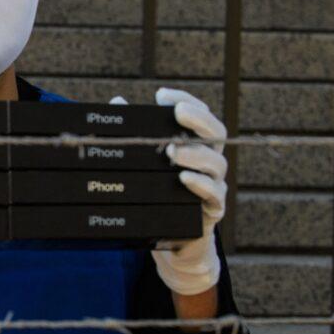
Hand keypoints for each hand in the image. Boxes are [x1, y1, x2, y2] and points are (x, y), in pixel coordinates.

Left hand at [113, 89, 226, 295]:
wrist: (174, 238)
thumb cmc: (159, 192)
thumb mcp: (146, 162)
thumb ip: (136, 133)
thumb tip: (116, 102)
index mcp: (198, 144)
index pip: (201, 115)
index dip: (187, 101)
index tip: (162, 95)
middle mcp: (210, 161)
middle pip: (216, 133)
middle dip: (198, 120)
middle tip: (177, 113)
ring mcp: (215, 184)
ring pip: (216, 163)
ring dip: (195, 154)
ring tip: (172, 152)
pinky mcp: (213, 209)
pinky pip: (215, 194)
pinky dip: (201, 184)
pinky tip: (184, 178)